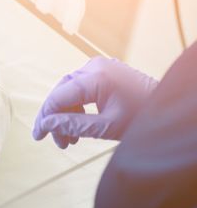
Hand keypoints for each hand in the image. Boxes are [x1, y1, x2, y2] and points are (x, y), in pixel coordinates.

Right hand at [33, 57, 158, 147]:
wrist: (169, 110)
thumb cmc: (143, 117)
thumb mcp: (105, 127)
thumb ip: (72, 125)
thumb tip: (46, 125)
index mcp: (96, 77)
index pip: (58, 97)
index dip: (45, 118)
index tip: (38, 136)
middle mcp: (95, 67)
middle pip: (62, 93)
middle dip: (56, 119)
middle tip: (56, 141)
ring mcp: (100, 67)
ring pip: (70, 91)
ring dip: (67, 115)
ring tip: (69, 139)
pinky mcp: (105, 72)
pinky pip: (81, 88)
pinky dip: (78, 107)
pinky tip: (79, 126)